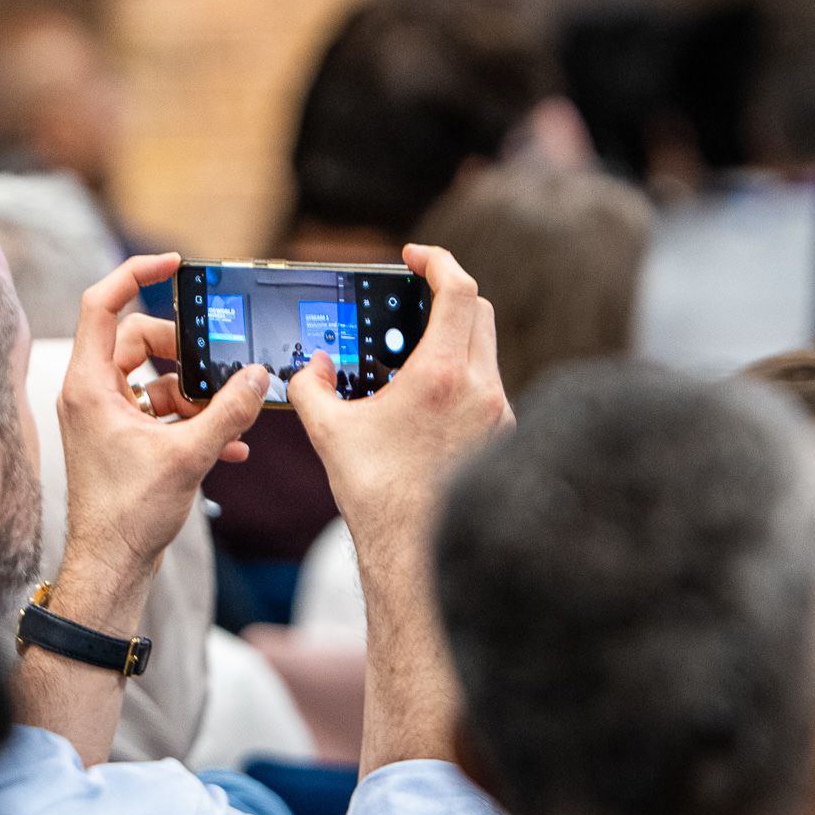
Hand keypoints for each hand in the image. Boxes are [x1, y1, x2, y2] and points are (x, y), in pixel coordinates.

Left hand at [54, 253, 269, 601]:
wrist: (112, 567)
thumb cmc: (127, 516)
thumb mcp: (188, 456)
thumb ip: (227, 412)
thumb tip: (256, 377)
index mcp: (90, 385)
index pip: (103, 303)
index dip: (136, 273)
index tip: (174, 263)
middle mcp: (92, 394)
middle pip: (138, 340)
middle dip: (185, 352)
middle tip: (217, 369)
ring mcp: (106, 417)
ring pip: (154, 378)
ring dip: (195, 392)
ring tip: (227, 415)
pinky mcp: (122, 440)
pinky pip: (160, 411)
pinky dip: (192, 419)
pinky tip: (230, 444)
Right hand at [290, 244, 509, 773]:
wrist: (418, 558)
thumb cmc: (376, 496)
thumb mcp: (331, 431)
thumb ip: (312, 387)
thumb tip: (309, 370)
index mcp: (444, 374)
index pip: (458, 288)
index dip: (437, 260)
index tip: (414, 255)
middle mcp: (484, 390)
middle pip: (480, 313)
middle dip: (446, 296)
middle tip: (413, 299)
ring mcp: (501, 417)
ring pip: (487, 354)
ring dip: (454, 343)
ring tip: (411, 358)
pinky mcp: (504, 442)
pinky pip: (488, 391)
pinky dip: (462, 381)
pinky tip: (428, 405)